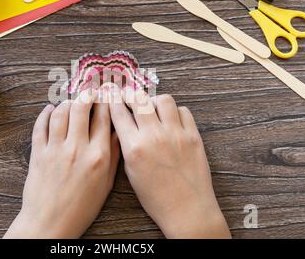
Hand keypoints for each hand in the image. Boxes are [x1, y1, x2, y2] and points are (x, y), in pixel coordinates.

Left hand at [4, 89, 119, 238]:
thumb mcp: (106, 183)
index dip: (106, 100)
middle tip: (89, 89)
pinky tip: (50, 109)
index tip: (107, 92)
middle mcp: (77, 148)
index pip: (104, 118)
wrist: (51, 223)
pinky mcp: (38, 153)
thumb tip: (116, 131)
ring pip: (60, 112)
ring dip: (66, 102)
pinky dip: (45, 113)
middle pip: (81, 108)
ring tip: (72, 100)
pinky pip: (40, 126)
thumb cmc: (82, 207)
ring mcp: (55, 149)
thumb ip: (112, 155)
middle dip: (86, 94)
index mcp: (98, 156)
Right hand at [108, 85, 230, 238]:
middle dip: (130, 94)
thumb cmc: (156, 197)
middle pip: (139, 100)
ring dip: (154, 101)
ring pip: (163, 100)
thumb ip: (126, 147)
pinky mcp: (193, 136)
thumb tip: (124, 126)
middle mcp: (154, 136)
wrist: (187, 209)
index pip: (119, 113)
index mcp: (134, 148)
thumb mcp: (131, 173)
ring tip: (152, 108)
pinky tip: (170, 120)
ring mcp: (176, 134)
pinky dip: (175, 112)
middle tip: (128, 96)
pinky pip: (183, 111)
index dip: (113, 100)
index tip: (111, 95)